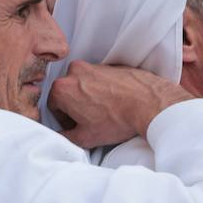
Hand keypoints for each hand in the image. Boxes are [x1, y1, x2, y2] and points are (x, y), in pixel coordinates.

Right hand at [47, 61, 192, 148]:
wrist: (149, 104)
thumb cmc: (117, 120)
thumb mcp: (86, 137)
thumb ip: (66, 137)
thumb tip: (62, 135)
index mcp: (62, 88)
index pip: (52, 106)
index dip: (64, 119)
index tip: (76, 126)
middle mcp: (75, 72)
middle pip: (68, 92)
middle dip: (76, 106)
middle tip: (91, 120)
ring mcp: (94, 66)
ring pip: (84, 84)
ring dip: (90, 97)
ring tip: (106, 112)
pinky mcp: (111, 65)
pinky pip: (101, 78)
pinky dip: (104, 89)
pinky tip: (116, 103)